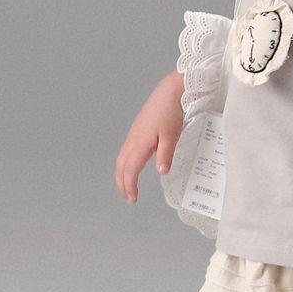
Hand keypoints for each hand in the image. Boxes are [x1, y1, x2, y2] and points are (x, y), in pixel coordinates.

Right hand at [115, 71, 184, 204]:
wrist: (168, 93)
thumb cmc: (170, 112)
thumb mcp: (172, 136)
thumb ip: (166, 155)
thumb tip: (161, 172)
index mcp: (140, 143)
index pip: (130, 170)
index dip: (130, 186)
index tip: (133, 199)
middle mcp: (132, 140)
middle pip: (121, 167)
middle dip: (122, 184)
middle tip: (128, 197)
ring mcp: (133, 135)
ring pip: (121, 159)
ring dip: (121, 175)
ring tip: (127, 186)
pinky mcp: (136, 132)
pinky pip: (124, 151)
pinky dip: (124, 164)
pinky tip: (130, 166)